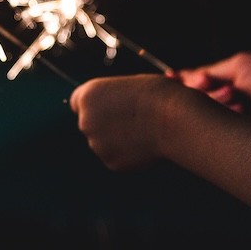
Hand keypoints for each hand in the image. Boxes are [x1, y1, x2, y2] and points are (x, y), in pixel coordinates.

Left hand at [69, 73, 184, 170]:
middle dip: (105, 124)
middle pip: (89, 124)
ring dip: (117, 140)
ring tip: (143, 132)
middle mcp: (85, 121)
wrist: (172, 119)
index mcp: (88, 96)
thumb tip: (112, 113)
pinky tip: (145, 145)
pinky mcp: (111, 163)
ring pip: (103, 143)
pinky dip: (128, 154)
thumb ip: (112, 100)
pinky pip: (116, 158)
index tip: (108, 107)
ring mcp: (97, 144)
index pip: (77, 102)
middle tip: (131, 121)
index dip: (94, 105)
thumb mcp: (128, 87)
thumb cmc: (157, 96)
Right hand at [169, 52, 250, 129]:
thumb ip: (210, 71)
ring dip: (213, 101)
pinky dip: (218, 119)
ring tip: (234, 98)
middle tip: (209, 85)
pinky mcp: (232, 140)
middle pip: (192, 98)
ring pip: (200, 114)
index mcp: (226, 83)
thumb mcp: (239, 64)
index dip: (182, 81)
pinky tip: (233, 111)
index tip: (172, 78)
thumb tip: (186, 78)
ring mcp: (227, 122)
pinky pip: (212, 131)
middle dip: (197, 89)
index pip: (193, 83)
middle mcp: (224, 103)